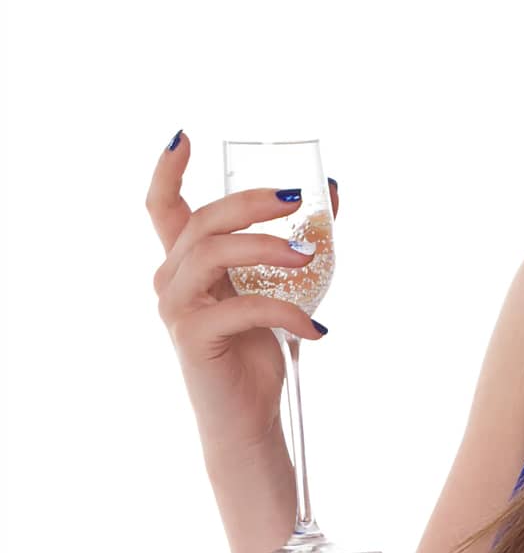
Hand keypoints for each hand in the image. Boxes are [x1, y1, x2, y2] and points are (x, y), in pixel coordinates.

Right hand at [147, 130, 340, 454]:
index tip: (183, 136)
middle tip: (294, 199)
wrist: (249, 416)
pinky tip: (316, 328)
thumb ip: (299, 242)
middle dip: (249, 203)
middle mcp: (173, 279)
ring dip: (265, 248)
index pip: (163, 208)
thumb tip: (331, 192)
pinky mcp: (192, 336)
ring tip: (308, 258)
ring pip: (212, 254)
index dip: (167, 170)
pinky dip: (284, 312)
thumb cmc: (261, 349)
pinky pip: (240, 307)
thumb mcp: (283, 288)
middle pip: (201, 221)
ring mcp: (177, 307)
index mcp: (188, 262)